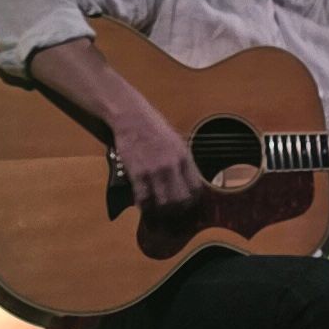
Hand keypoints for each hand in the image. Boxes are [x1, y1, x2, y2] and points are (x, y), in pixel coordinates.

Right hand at [109, 100, 204, 214]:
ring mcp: (155, 170)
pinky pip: (144, 198)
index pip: (196, 188)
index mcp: (184, 157)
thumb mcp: (176, 141)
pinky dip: (144, 205)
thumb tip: (188, 181)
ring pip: (164, 203)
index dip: (193, 199)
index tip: (188, 203)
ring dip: (161, 210)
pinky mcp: (137, 173)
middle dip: (179, 209)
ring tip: (158, 210)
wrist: (132, 118)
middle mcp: (172, 165)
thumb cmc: (153, 127)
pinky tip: (143, 203)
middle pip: (182, 199)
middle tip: (173, 211)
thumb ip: (183, 161)